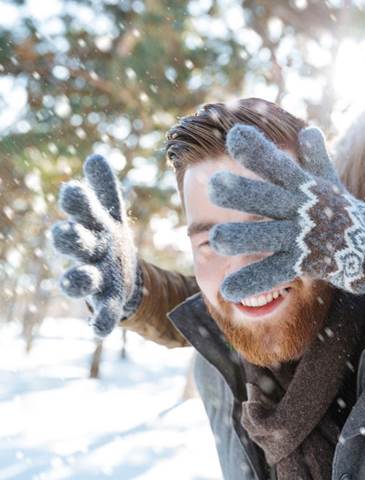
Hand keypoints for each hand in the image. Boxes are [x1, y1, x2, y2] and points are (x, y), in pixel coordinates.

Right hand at [51, 154, 141, 336]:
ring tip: (82, 279)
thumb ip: (105, 189)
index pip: (78, 213)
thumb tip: (96, 156)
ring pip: (80, 280)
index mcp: (90, 228)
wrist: (121, 274)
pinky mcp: (109, 302)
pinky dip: (101, 321)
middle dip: (69, 239)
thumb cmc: (109, 240)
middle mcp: (88, 254)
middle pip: (73, 245)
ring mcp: (97, 279)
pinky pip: (103, 314)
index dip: (75, 204)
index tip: (73, 191)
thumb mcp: (111, 214)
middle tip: (67, 232)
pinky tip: (100, 329)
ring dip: (78, 280)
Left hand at [208, 124, 364, 301]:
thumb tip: (310, 130)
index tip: (235, 135)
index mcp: (303, 187)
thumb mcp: (331, 182)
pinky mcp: (305, 263)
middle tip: (214, 186)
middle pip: (267, 199)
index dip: (258, 150)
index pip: (278, 165)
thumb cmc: (345, 212)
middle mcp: (301, 209)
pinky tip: (227, 290)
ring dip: (242, 238)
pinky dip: (252, 282)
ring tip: (215, 239)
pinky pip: (275, 272)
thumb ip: (315, 158)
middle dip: (242, 193)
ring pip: (267, 236)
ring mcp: (303, 237)